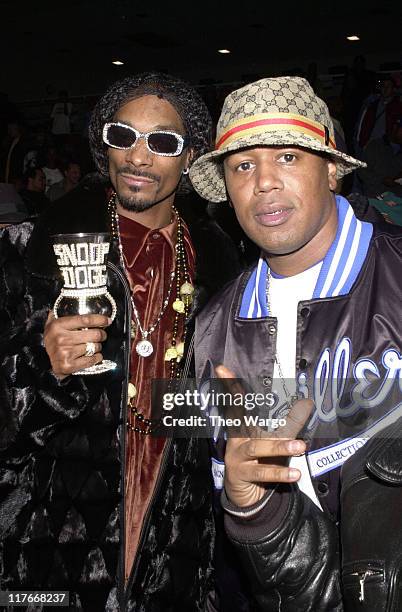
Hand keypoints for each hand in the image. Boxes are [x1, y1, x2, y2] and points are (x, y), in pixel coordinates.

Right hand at [44, 312, 109, 378]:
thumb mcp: (52, 325)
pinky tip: (94, 355)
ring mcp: (65, 353)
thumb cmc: (52, 341)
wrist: (43, 362)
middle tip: (102, 335)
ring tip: (93, 346)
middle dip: (102, 334)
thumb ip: (60, 314)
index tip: (108, 320)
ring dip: (98, 347)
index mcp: (58, 325)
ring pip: (94, 347)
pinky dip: (96, 357)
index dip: (100, 319)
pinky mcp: (69, 365)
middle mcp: (61, 339)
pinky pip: (92, 359)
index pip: (85, 320)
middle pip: (94, 334)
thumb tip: (73, 302)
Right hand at [216, 364, 313, 507]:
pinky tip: (295, 474)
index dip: (230, 385)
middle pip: (241, 419)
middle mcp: (236, 438)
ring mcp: (236, 456)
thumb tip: (307, 402)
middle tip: (280, 402)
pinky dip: (280, 473)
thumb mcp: (274, 440)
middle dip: (245, 404)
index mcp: (241, 426)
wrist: (245, 495)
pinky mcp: (240, 474)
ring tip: (300, 447)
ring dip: (279, 446)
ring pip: (256, 447)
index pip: (236, 403)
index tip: (222, 368)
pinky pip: (261, 472)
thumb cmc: (259, 461)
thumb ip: (290, 422)